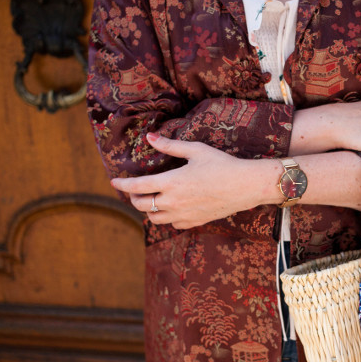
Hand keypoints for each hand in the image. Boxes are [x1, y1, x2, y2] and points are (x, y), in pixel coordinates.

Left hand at [110, 133, 276, 228]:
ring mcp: (184, 215)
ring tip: (150, 200)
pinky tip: (171, 209)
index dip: (122, 185)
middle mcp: (173, 202)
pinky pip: (172, 224)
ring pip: (154, 219)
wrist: (245, 186)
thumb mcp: (195, 150)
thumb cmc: (222, 164)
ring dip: (148, 210)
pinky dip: (166, 218)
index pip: (137, 187)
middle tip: (134, 190)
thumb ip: (169, 145)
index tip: (114, 182)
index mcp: (171, 182)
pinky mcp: (195, 222)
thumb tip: (149, 137)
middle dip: (134, 198)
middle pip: (142, 205)